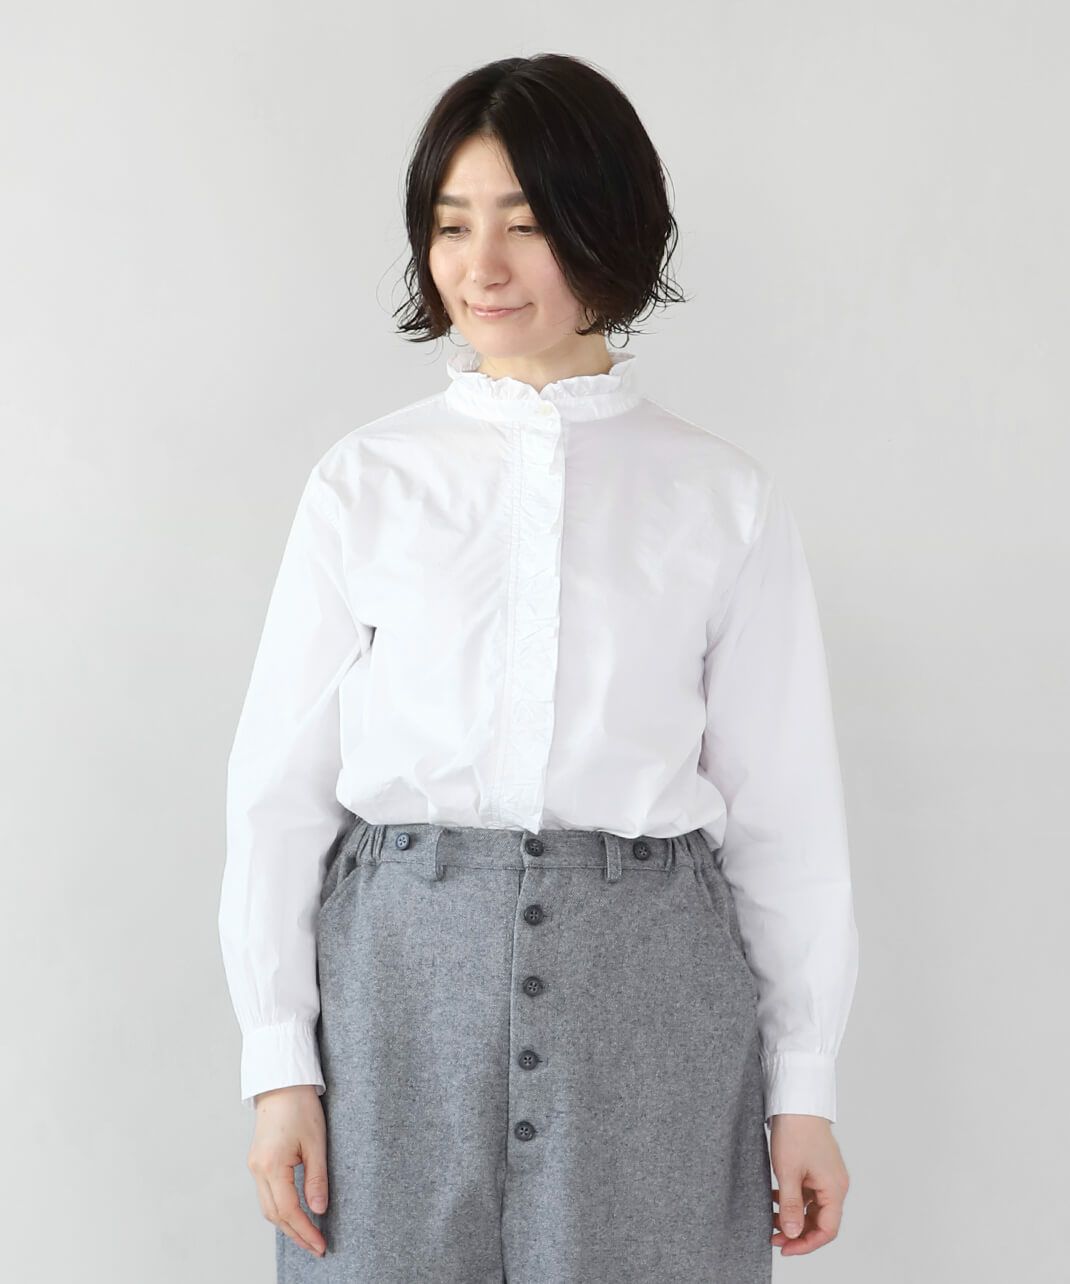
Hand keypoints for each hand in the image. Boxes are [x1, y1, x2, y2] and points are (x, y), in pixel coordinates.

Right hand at [247, 1085, 328, 1258]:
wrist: (282, 1084)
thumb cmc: (301, 1107)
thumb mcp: (316, 1143)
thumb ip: (317, 1179)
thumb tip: (319, 1210)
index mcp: (272, 1165)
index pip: (288, 1210)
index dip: (305, 1231)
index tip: (321, 1245)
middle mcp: (258, 1169)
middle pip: (274, 1215)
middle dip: (296, 1234)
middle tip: (317, 1247)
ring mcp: (255, 1166)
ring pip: (268, 1208)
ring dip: (287, 1225)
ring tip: (309, 1236)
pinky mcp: (257, 1162)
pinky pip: (266, 1195)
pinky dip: (281, 1210)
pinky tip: (295, 1215)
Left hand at [768, 1114, 849, 1255]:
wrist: (797, 1101)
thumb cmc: (795, 1131)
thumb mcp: (788, 1172)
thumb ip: (790, 1205)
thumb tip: (793, 1233)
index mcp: (834, 1189)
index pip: (827, 1230)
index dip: (806, 1244)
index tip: (785, 1247)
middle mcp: (835, 1185)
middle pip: (821, 1221)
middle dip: (798, 1232)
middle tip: (773, 1235)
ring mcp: (827, 1176)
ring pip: (813, 1208)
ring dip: (793, 1216)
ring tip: (771, 1218)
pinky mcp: (818, 1168)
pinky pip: (809, 1194)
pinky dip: (793, 1200)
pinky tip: (775, 1198)